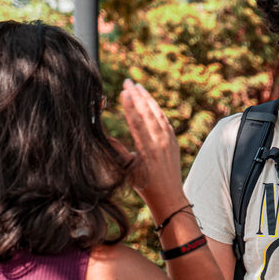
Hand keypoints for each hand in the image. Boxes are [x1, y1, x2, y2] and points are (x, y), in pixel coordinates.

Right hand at [119, 80, 186, 216]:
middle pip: (147, 114)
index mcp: (147, 151)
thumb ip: (118, 152)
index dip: (130, 106)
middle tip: (128, 82)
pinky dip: (157, 110)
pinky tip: (151, 102)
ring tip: (138, 87)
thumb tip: (104, 137)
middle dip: (138, 96)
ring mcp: (169, 142)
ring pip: (158, 115)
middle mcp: (159, 144)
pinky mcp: (174, 142)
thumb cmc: (145, 186)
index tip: (124, 92)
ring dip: (148, 100)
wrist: (169, 197)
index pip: (137, 123)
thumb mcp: (128, 170)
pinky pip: (165, 122)